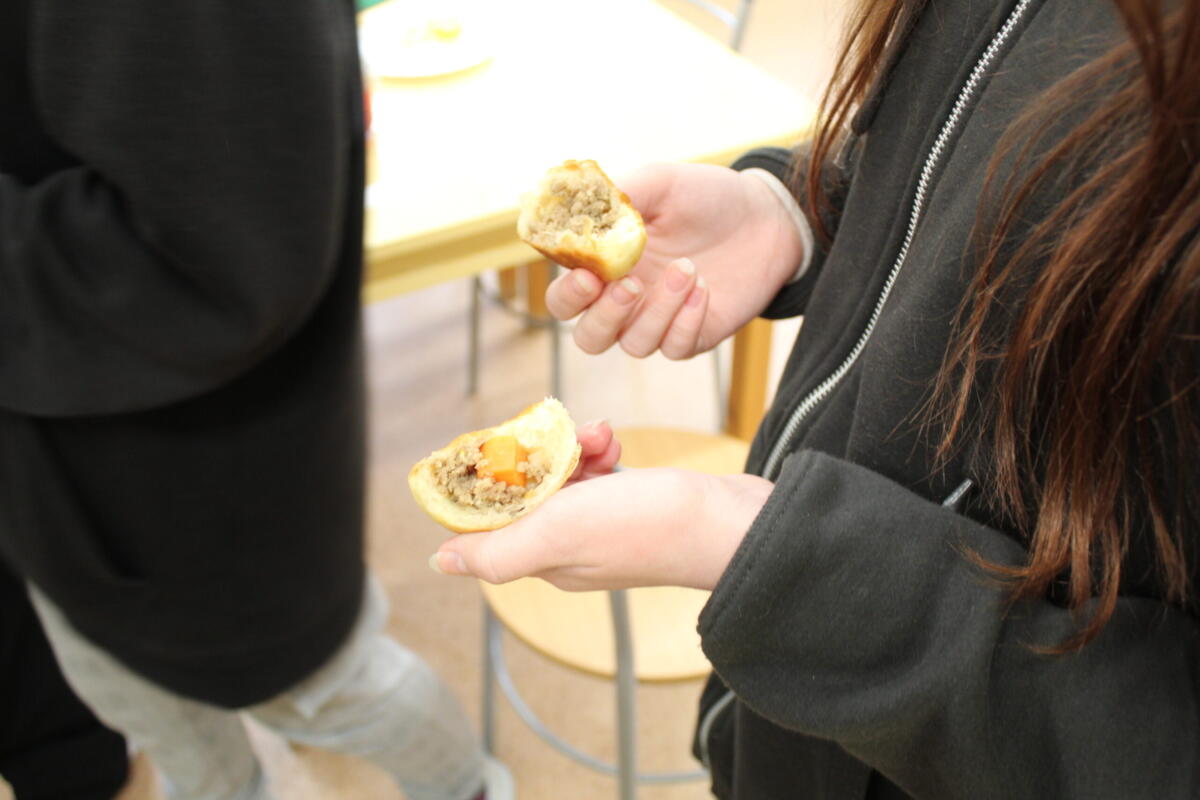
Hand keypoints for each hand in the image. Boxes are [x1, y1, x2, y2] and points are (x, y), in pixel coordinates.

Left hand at [429, 465, 773, 591]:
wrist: (730, 521)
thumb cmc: (648, 527)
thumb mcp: (560, 533)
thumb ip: (498, 549)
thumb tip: (440, 562)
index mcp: (544, 559)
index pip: (492, 519)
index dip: (491, 482)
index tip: (504, 452)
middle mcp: (567, 548)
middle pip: (527, 492)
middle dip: (539, 456)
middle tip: (567, 439)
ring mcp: (601, 527)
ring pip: (562, 475)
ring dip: (574, 447)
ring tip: (602, 437)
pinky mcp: (630, 506)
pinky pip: (597, 472)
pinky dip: (600, 451)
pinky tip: (616, 441)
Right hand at [545, 162, 805, 359]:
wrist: (765, 216)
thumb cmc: (705, 197)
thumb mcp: (661, 183)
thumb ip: (621, 196)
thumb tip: (584, 207)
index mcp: (606, 267)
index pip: (565, 298)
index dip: (569, 294)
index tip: (587, 275)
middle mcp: (625, 301)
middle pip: (589, 338)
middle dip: (604, 317)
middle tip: (630, 286)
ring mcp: (658, 321)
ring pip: (634, 344)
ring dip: (658, 310)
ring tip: (688, 268)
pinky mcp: (692, 336)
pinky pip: (675, 348)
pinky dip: (686, 322)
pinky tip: (705, 288)